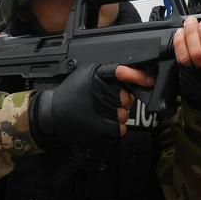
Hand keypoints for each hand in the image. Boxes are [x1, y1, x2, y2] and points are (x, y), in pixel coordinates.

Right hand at [29, 64, 153, 147]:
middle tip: (105, 102)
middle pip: (127, 96)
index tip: (149, 80)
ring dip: (117, 115)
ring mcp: (103, 109)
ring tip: (100, 113)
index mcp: (97, 75)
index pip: (122, 72)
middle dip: (121, 100)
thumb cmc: (70, 94)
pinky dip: (115, 127)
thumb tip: (129, 75)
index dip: (138, 76)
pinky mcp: (103, 126)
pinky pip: (121, 127)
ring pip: (125, 113)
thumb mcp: (85, 74)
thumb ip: (106, 74)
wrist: (52, 115)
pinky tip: (101, 122)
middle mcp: (101, 91)